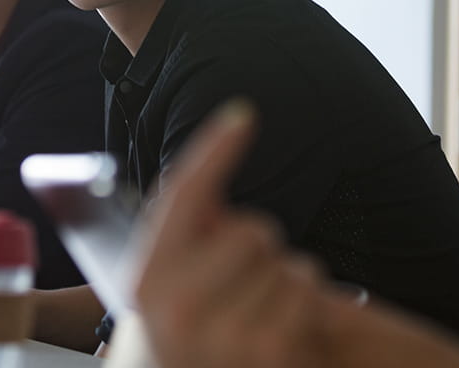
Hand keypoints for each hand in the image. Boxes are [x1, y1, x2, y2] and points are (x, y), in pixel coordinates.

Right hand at [135, 102, 458, 367]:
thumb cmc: (181, 336)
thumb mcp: (162, 286)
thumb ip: (183, 233)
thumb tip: (225, 153)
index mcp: (147, 280)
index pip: (184, 195)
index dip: (215, 149)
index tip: (242, 115)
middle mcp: (180, 308)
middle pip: (252, 228)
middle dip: (254, 250)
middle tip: (234, 290)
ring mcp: (228, 336)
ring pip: (289, 261)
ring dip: (283, 282)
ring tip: (254, 317)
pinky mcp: (275, 353)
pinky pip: (311, 291)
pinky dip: (307, 306)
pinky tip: (281, 336)